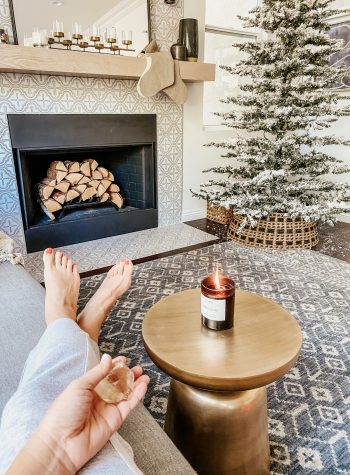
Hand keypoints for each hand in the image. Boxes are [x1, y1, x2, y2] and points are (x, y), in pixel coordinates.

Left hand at [35, 354, 148, 473]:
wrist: (62, 442)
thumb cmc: (63, 412)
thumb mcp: (79, 386)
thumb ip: (97, 372)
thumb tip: (108, 358)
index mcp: (86, 388)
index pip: (104, 374)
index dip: (114, 366)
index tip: (123, 359)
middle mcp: (98, 398)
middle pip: (116, 384)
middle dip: (127, 375)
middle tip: (136, 368)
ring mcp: (107, 409)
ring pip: (125, 394)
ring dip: (135, 384)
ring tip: (144, 375)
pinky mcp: (115, 420)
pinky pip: (128, 405)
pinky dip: (137, 395)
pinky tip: (142, 386)